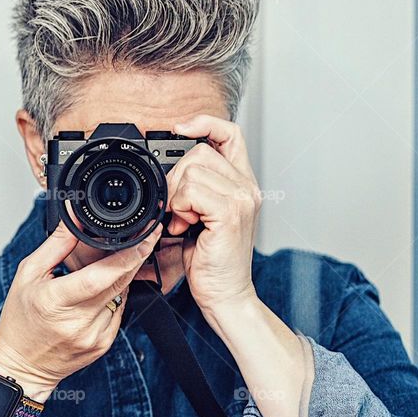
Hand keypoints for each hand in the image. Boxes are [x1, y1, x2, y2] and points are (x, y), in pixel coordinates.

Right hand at [0, 222, 160, 400]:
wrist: (22, 365)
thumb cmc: (20, 320)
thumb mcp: (28, 274)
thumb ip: (56, 245)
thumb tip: (75, 220)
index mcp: (56, 301)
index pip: (101, 276)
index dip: (128, 255)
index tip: (144, 237)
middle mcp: (79, 321)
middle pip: (120, 282)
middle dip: (135, 257)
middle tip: (144, 237)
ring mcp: (95, 336)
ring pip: (122, 295)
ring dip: (121, 277)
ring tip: (102, 271)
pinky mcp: (104, 345)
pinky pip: (119, 311)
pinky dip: (113, 297)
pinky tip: (96, 295)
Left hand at [167, 115, 261, 327]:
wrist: (225, 294)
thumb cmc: (211, 260)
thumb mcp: (201, 216)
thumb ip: (195, 190)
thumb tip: (170, 170)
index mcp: (242, 183)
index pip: (230, 133)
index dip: (204, 122)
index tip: (180, 128)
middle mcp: (247, 186)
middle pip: (200, 151)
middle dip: (177, 179)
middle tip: (179, 210)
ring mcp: (242, 198)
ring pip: (192, 170)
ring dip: (177, 197)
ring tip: (185, 222)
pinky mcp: (231, 212)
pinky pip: (192, 190)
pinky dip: (181, 208)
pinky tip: (186, 227)